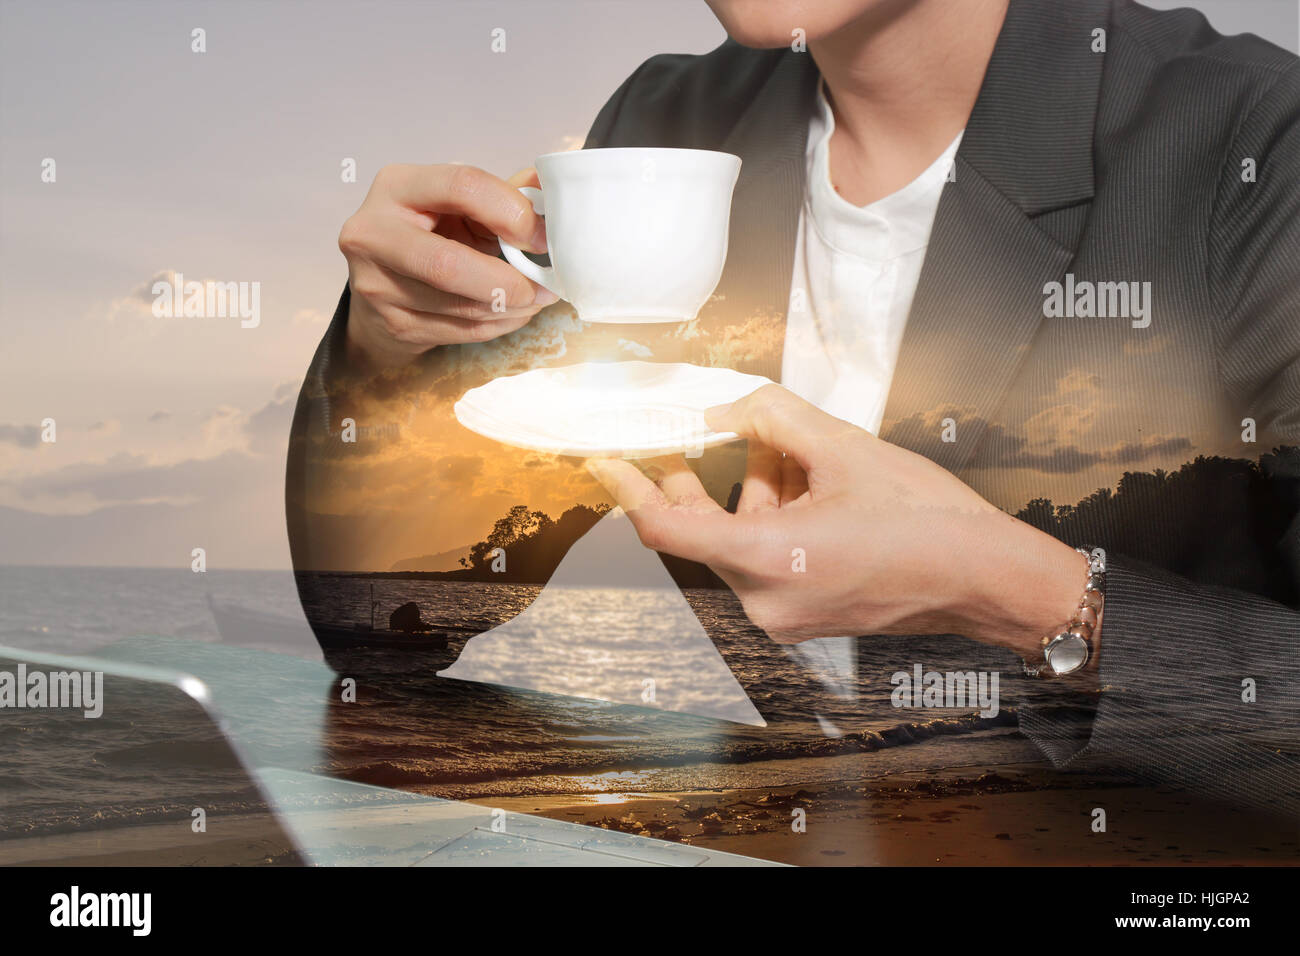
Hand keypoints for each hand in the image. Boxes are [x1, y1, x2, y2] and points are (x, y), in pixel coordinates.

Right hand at [338, 164, 558, 371]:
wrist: (382, 280)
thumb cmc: (430, 231)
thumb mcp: (458, 204)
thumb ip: (502, 194)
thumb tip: (549, 187)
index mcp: (396, 186)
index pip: (462, 186)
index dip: (511, 212)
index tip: (540, 236)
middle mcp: (374, 234)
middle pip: (448, 264)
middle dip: (507, 280)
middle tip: (543, 287)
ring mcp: (377, 285)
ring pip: (460, 306)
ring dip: (511, 307)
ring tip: (536, 299)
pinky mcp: (394, 325)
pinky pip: (462, 332)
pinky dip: (499, 325)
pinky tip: (513, 313)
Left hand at [586, 385, 1089, 657]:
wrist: (989, 580)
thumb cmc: (930, 524)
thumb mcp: (846, 450)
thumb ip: (776, 420)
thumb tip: (730, 408)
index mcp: (767, 560)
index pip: (666, 527)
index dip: (627, 487)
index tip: (602, 458)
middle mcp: (765, 598)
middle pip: (705, 527)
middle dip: (697, 474)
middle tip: (679, 430)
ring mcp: (785, 611)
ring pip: (741, 535)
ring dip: (752, 486)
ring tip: (784, 441)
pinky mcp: (805, 611)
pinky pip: (768, 552)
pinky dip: (775, 512)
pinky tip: (804, 473)